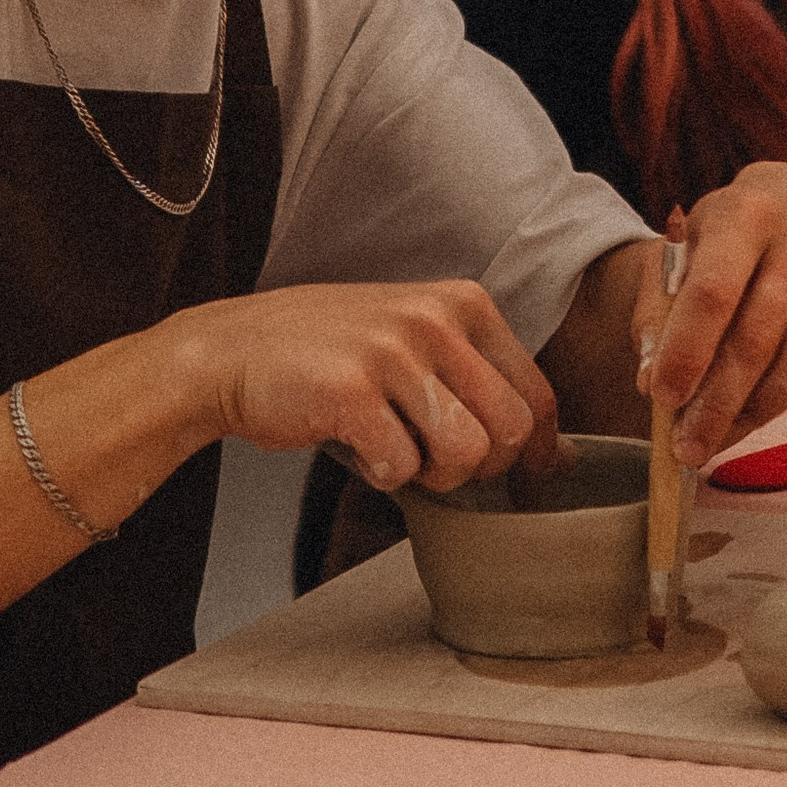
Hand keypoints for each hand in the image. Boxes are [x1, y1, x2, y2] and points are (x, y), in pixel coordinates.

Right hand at [176, 277, 555, 494]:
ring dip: (430, 474)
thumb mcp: (415, 342)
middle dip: (479, 468)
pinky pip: (401, 466)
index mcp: (462, 303)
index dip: (533, 454)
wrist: (230, 350)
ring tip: (394, 452)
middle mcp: (434, 319)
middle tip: (434, 463)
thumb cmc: (328, 354)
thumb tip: (556, 456)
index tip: (517, 482)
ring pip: (465, 453)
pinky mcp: (352, 390)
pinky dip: (381, 475)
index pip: (536, 394)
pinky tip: (357, 449)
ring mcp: (393, 352)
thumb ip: (479, 382)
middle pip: (509, 431)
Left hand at [640, 165, 786, 471]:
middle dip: (720, 401)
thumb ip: (661, 309)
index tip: (661, 398)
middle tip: (690, 446)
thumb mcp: (688, 246)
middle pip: (760, 334)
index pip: (713, 291)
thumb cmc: (738, 233)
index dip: (686, 351)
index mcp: (749, 210)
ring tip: (731, 429)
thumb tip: (652, 383)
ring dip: (766, 405)